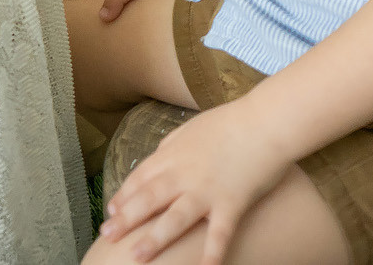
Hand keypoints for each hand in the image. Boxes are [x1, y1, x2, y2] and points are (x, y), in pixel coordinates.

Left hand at [96, 103, 292, 263]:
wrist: (265, 122)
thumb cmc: (230, 123)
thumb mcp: (190, 129)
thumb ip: (171, 146)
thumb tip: (157, 158)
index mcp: (172, 155)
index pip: (140, 177)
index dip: (124, 196)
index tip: (111, 212)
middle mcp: (184, 174)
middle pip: (148, 198)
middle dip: (126, 219)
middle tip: (107, 236)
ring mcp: (207, 190)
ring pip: (175, 218)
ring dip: (155, 238)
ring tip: (137, 256)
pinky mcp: (232, 203)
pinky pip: (219, 232)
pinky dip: (212, 253)